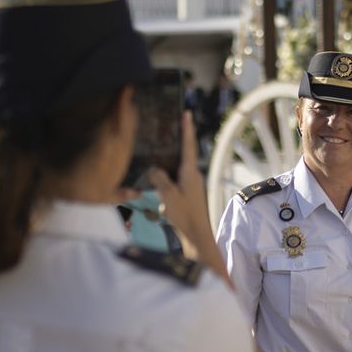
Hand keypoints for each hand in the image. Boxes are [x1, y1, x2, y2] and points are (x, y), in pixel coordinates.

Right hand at [147, 114, 212, 250]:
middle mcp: (192, 176)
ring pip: (177, 168)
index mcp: (190, 173)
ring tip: (159, 153)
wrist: (198, 239)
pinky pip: (174, 182)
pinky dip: (167, 182)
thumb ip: (160, 180)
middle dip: (178, 140)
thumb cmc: (185, 217)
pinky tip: (159, 192)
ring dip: (170, 163)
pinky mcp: (187, 196)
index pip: (188, 145)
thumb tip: (153, 168)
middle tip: (170, 126)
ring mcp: (190, 186)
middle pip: (183, 153)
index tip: (187, 113)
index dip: (187, 128)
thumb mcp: (168, 197)